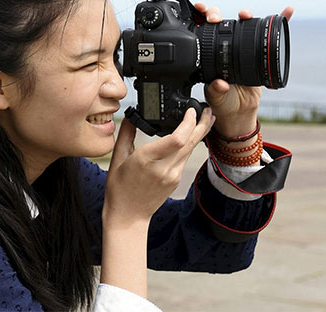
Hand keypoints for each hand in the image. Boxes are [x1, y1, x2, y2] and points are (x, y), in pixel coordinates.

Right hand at [103, 107, 215, 224]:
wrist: (128, 215)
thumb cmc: (119, 189)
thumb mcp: (117, 158)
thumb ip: (126, 133)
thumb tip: (132, 114)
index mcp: (146, 160)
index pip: (177, 139)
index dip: (188, 122)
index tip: (189, 110)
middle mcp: (163, 168)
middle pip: (191, 142)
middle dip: (202, 123)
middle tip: (208, 109)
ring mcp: (172, 176)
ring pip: (191, 149)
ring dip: (199, 133)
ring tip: (205, 118)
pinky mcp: (176, 180)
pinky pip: (186, 158)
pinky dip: (190, 145)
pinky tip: (191, 136)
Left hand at [193, 3, 294, 136]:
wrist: (240, 111)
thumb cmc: (223, 102)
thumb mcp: (216, 97)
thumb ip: (215, 91)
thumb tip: (219, 83)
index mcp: (210, 54)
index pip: (204, 32)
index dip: (202, 19)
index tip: (201, 11)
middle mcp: (224, 47)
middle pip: (221, 23)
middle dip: (216, 13)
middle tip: (215, 17)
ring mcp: (241, 48)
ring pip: (242, 25)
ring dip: (245, 14)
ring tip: (245, 13)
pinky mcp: (259, 53)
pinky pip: (270, 36)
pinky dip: (280, 22)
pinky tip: (286, 12)